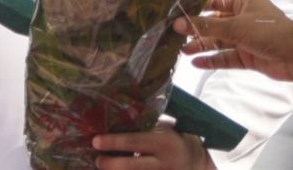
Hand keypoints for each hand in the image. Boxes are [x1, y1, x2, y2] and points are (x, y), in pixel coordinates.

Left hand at [92, 125, 212, 168]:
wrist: (197, 161)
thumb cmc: (172, 141)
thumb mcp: (162, 132)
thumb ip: (142, 130)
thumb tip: (109, 127)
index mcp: (164, 142)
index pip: (135, 141)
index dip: (114, 142)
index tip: (95, 141)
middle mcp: (165, 162)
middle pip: (132, 166)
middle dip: (110, 164)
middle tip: (97, 160)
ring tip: (103, 168)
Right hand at [173, 0, 292, 82]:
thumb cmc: (267, 32)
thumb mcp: (234, 26)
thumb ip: (205, 26)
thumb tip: (177, 23)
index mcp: (243, 2)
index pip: (214, 1)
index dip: (195, 7)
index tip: (174, 12)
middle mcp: (243, 18)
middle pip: (214, 23)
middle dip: (195, 30)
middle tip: (174, 35)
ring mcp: (245, 38)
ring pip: (219, 41)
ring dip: (202, 45)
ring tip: (182, 51)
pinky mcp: (247, 56)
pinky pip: (226, 57)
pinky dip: (212, 59)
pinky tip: (197, 63)